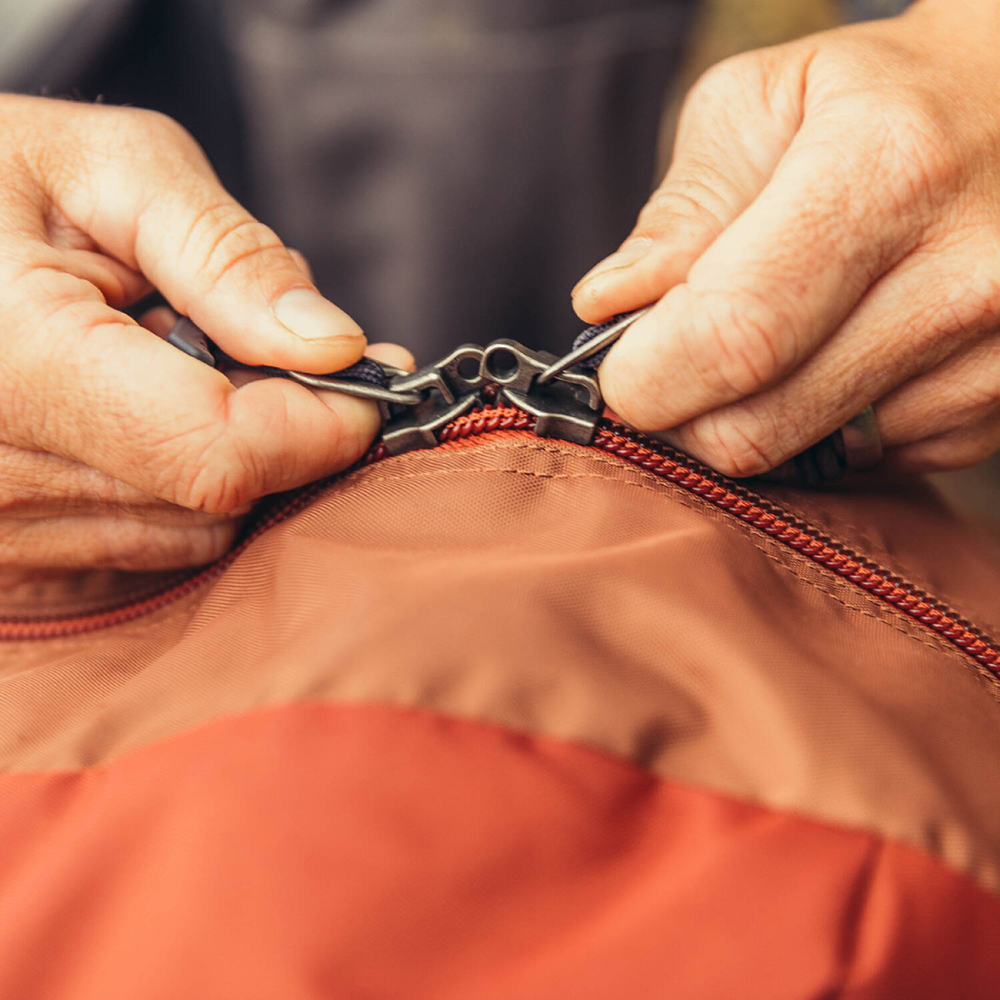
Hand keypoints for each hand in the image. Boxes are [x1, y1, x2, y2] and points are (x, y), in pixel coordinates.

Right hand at [0, 94, 409, 574]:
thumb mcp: (111, 169)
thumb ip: (227, 258)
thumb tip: (335, 348)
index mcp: (15, 363)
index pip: (220, 454)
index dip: (320, 423)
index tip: (368, 378)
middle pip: (221, 498)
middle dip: (274, 424)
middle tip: (243, 340)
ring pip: (196, 531)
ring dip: (220, 454)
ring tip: (159, 365)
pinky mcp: (9, 560)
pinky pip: (147, 548)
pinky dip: (173, 487)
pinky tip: (130, 415)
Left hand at [572, 1, 999, 476]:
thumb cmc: (872, 100)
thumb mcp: (759, 106)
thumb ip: (680, 216)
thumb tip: (610, 307)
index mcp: (889, 171)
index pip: (733, 338)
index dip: (648, 378)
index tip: (622, 370)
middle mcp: (965, 275)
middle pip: (757, 430)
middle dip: (684, 413)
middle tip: (677, 361)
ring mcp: (997, 356)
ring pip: (805, 462)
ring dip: (754, 418)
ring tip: (774, 339)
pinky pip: (863, 467)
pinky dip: (822, 427)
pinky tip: (834, 357)